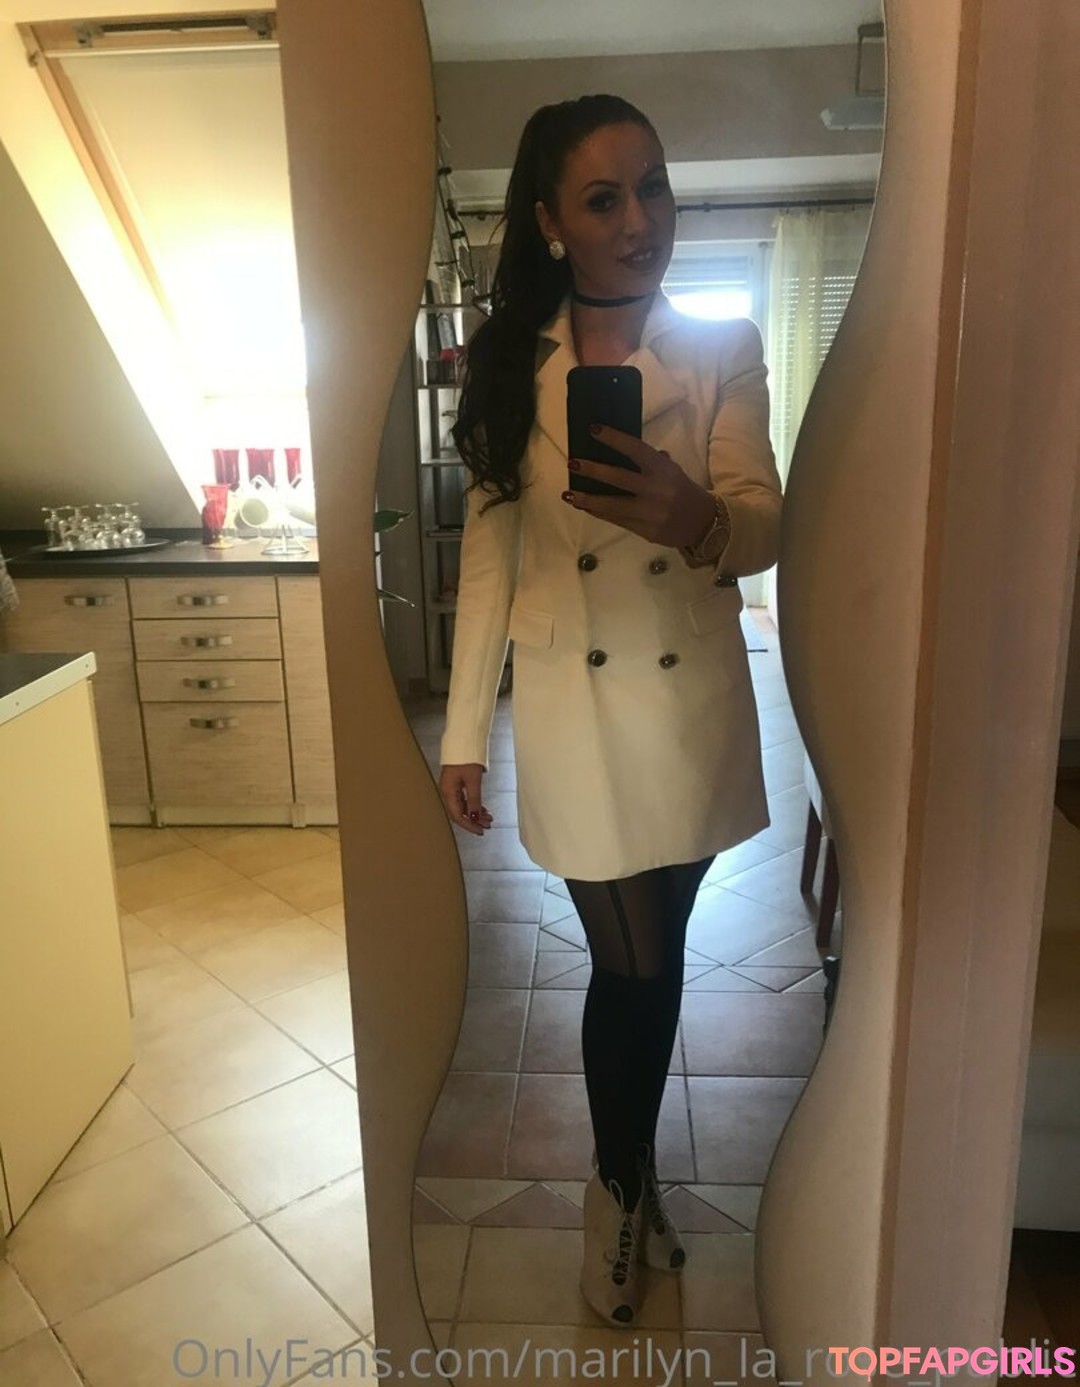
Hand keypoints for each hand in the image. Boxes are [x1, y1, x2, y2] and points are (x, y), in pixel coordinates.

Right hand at [438, 763, 492, 835]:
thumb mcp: (473, 781)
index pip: (457, 815)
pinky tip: (483, 809)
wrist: (463, 740)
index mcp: (448, 792)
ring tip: (488, 818)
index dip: (469, 825)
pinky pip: (464, 798)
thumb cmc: (467, 758)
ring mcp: (451, 787)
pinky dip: (473, 805)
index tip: (480, 831)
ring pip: (463, 806)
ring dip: (475, 813)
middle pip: (459, 812)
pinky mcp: (457, 782)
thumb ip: (474, 800)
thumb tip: (475, 817)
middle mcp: (447, 791)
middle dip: (474, 820)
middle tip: (488, 826)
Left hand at [563, 425, 715, 547]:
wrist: (703, 525)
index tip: (594, 430)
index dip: (614, 439)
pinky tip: (585, 506)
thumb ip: (651, 461)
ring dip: (588, 500)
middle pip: (619, 478)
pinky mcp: (645, 531)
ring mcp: (650, 513)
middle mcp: (656, 490)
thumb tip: (623, 449)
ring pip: (612, 505)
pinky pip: (616, 520)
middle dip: (593, 471)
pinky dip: (599, 512)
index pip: (636, 450)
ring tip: (568, 494)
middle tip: (573, 463)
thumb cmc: (683, 492)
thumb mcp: (673, 472)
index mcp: (664, 470)